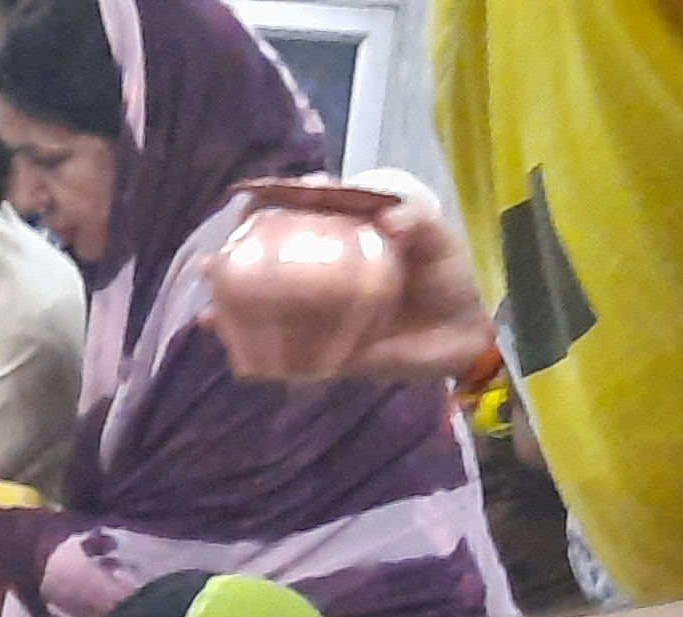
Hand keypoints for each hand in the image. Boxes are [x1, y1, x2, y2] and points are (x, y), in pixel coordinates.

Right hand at [205, 178, 494, 385]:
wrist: (474, 333)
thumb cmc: (456, 277)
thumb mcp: (441, 239)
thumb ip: (418, 223)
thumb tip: (389, 219)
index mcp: (356, 234)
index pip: (313, 213)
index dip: (286, 203)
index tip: (262, 200)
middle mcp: (335, 270)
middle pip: (282, 258)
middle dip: (246, 254)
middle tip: (216, 257)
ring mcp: (330, 310)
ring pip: (277, 302)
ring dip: (240, 301)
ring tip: (208, 295)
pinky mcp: (332, 349)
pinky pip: (291, 348)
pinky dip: (259, 346)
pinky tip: (225, 337)